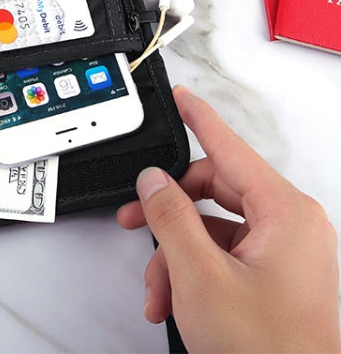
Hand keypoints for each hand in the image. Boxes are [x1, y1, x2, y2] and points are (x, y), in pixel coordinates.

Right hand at [118, 85, 340, 352]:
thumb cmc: (266, 351)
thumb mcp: (201, 276)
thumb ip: (171, 217)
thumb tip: (154, 181)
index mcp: (286, 214)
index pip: (231, 148)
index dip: (200, 119)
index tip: (182, 97)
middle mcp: (290, 226)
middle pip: (213, 190)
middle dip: (169, 212)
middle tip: (134, 217)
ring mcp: (282, 252)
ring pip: (211, 227)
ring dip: (175, 254)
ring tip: (158, 289)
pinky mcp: (271, 274)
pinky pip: (221, 253)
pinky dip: (191, 271)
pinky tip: (172, 300)